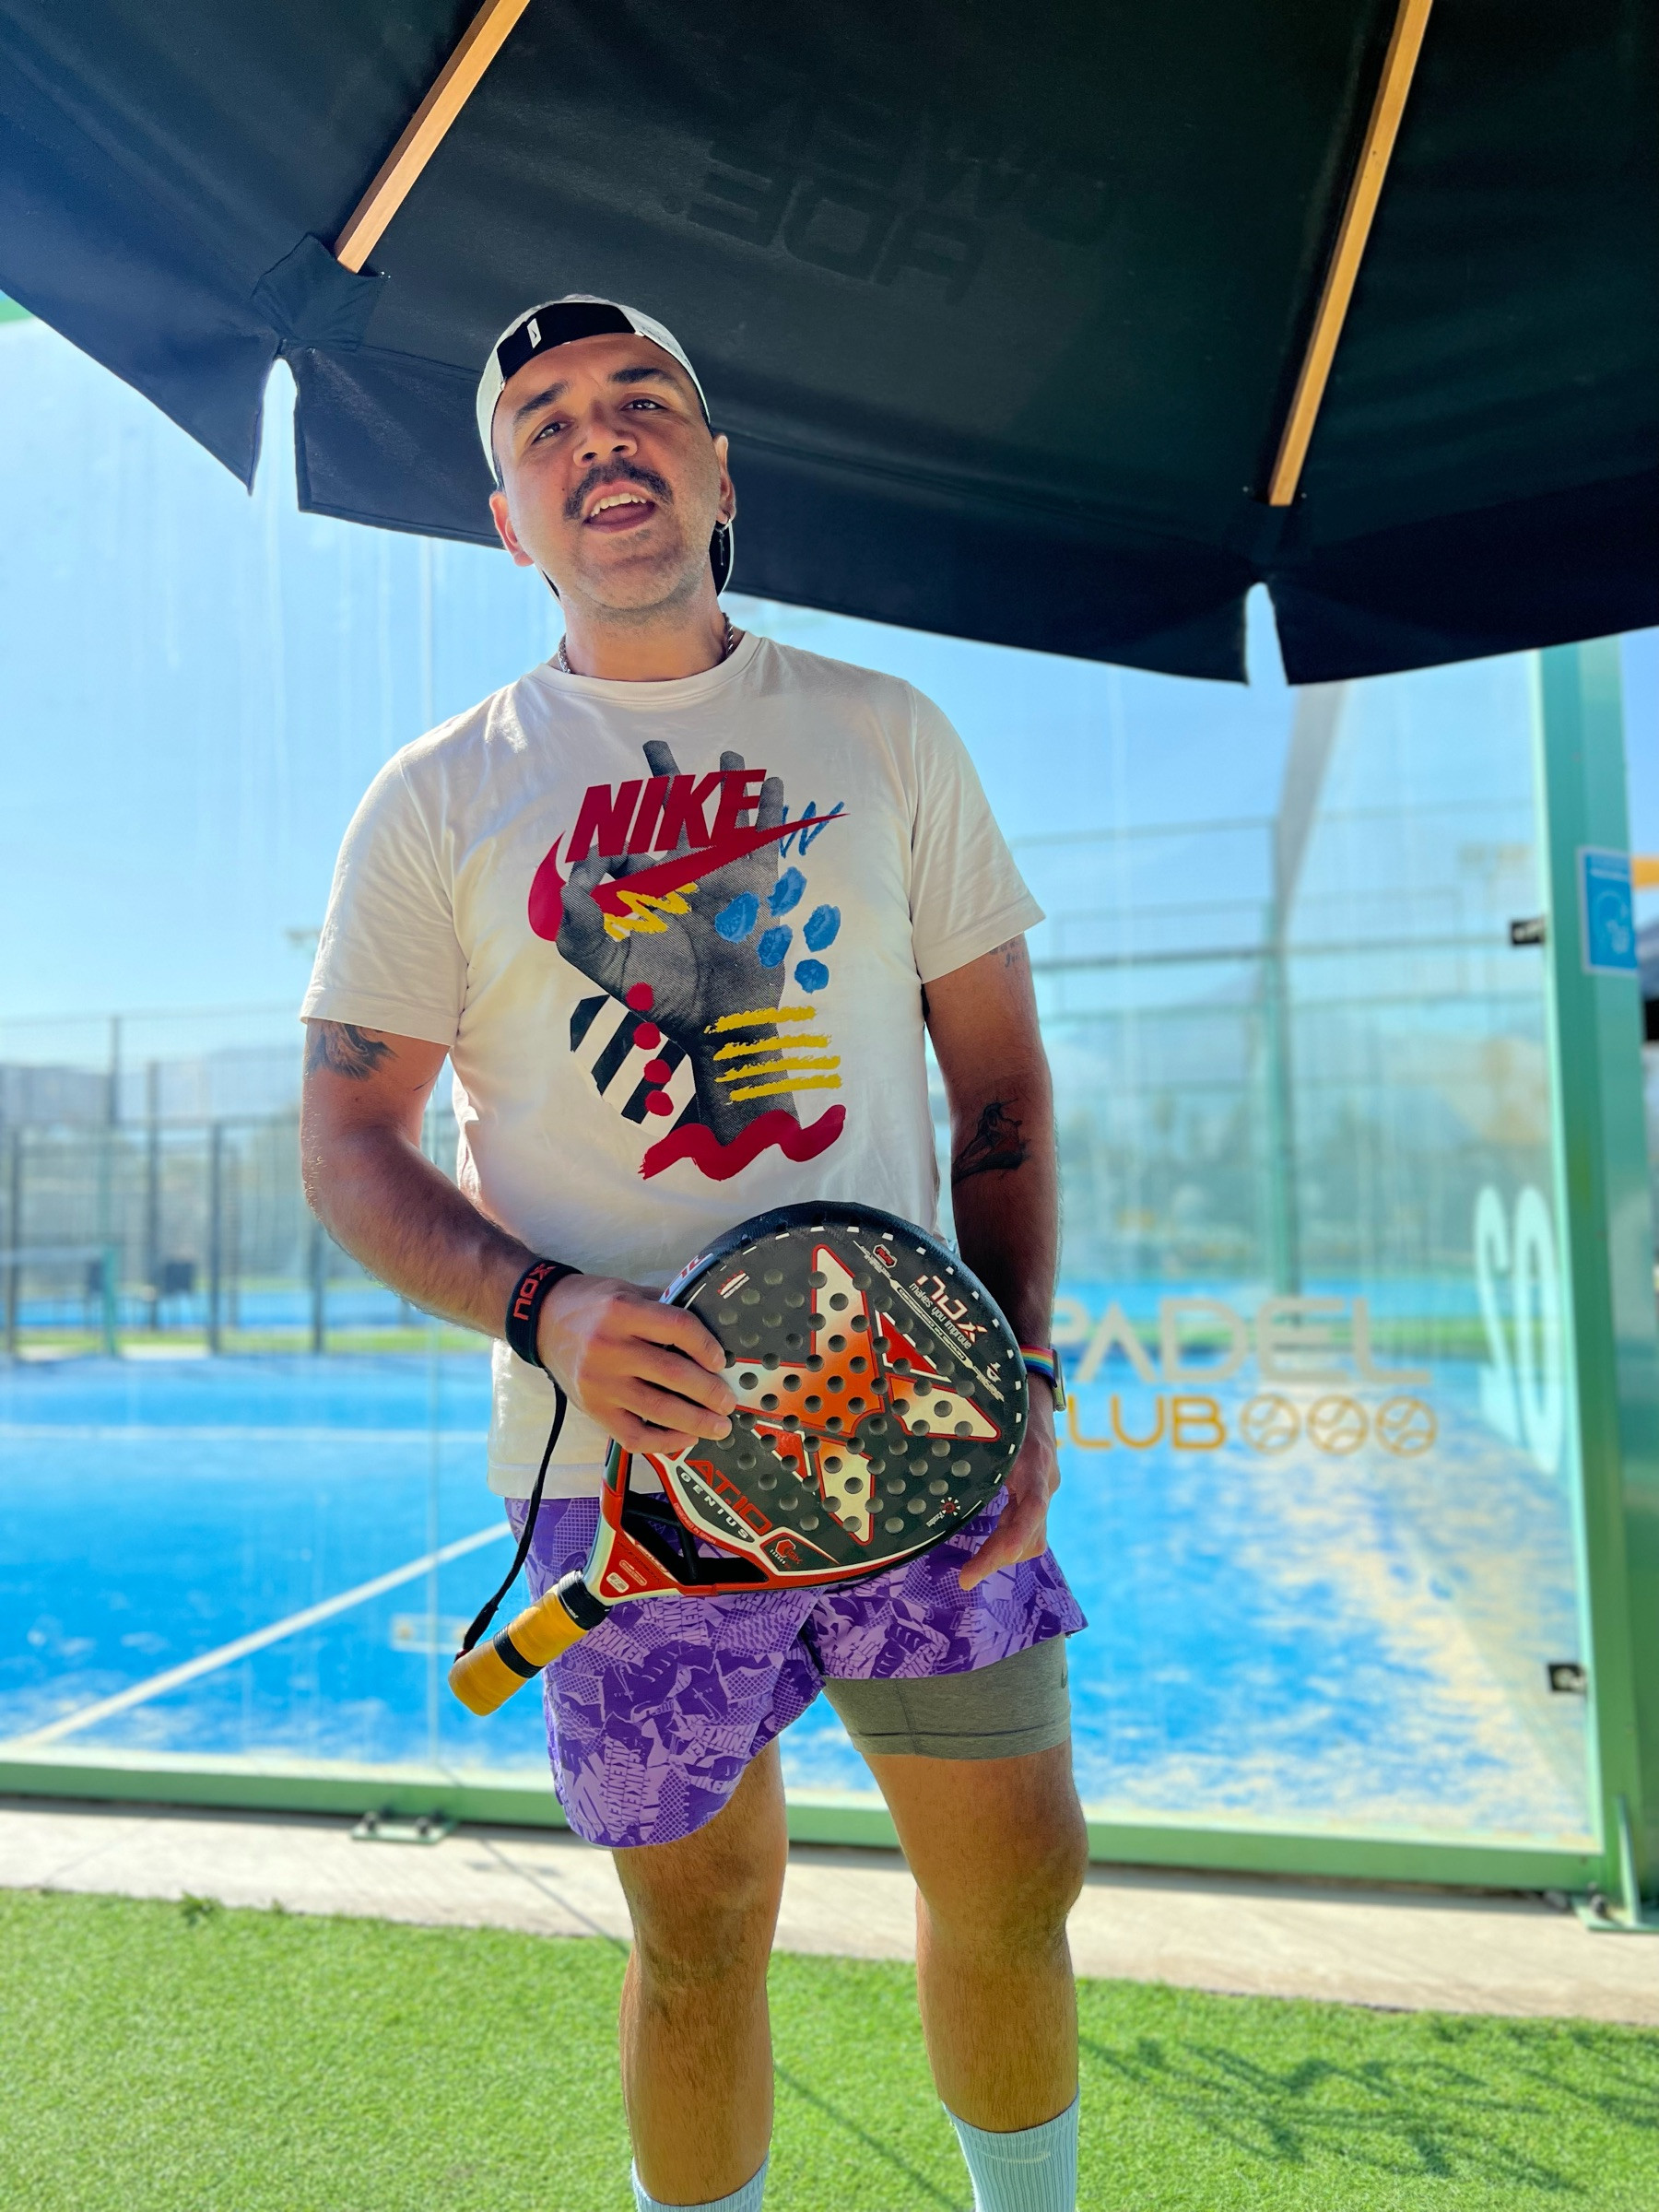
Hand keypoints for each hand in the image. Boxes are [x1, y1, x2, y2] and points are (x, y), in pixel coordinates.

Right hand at [536, 1274, 735, 1455]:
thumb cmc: (591, 1305)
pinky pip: (633, 1435)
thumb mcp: (627, 1291)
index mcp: (621, 1311)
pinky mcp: (592, 1409)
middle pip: (672, 1373)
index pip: (677, 1328)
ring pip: (657, 1409)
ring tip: (718, 1426)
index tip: (721, 1361)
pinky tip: (683, 1437)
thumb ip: (664, 1307)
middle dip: (709, 1391)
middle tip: (729, 1402)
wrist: (541, 1319)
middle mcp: (608, 1348)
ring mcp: (599, 1383)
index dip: (706, 1346)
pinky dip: (663, 1441)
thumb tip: (712, 1328)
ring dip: (695, 1422)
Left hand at [555, 742, 792, 1143]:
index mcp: (644, 892)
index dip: (606, 839)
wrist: (716, 1019)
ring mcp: (720, 878)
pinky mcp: (754, 886)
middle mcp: (682, 877)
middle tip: (653, 744)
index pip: (622, 848)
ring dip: (726, 786)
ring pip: (723, 819)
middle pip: (672, 816)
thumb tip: (571, 879)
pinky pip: (764, 840)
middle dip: (662, 782)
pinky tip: (773, 783)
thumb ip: (578, 926)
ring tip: (731, 754)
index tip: (600, 850)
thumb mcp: (607, 965)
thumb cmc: (661, 998)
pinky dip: (770, 810)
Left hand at [958, 1389, 1059, 1589]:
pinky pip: (1029, 1527)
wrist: (1036, 1396)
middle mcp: (1046, 1482)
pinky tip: (988, 1547)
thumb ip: (970, 1453)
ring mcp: (1047, 1490)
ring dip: (1004, 1553)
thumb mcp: (988, 1425)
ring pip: (1034, 1538)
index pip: (1031, 1511)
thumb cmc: (1006, 1407)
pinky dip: (1008, 1539)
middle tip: (966, 1578)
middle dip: (999, 1558)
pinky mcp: (1041, 1495)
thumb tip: (927, 1473)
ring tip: (974, 1566)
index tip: (973, 1573)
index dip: (1006, 1545)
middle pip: (1032, 1536)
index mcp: (1033, 1462)